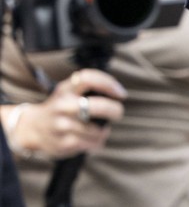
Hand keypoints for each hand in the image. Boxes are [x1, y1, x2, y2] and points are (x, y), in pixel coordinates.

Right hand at [11, 69, 126, 159]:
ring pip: (97, 130)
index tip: (121, 94)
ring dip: (104, 131)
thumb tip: (118, 95)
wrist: (32, 128)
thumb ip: (88, 88)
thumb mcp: (68, 90)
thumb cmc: (61, 107)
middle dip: (114, 110)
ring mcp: (61, 126)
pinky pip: (90, 143)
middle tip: (118, 113)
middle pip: (96, 106)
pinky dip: (97, 142)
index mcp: (65, 89)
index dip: (108, 83)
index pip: (87, 79)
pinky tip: (93, 139)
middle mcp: (62, 106)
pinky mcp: (62, 143)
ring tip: (102, 130)